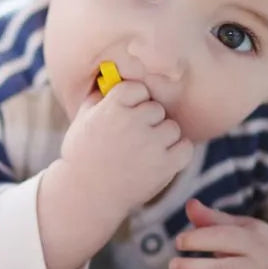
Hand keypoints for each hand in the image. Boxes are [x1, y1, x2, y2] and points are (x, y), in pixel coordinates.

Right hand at [59, 80, 194, 216]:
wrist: (86, 194)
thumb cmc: (82, 154)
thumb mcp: (83, 118)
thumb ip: (100, 94)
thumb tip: (115, 73)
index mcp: (113, 107)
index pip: (138, 89)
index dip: (132, 103)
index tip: (123, 118)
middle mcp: (133, 122)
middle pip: (156, 108)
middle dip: (146, 122)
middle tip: (131, 140)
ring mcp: (151, 144)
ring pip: (172, 127)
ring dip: (161, 138)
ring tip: (142, 152)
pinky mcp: (166, 165)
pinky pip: (185, 147)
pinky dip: (177, 153)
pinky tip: (159, 159)